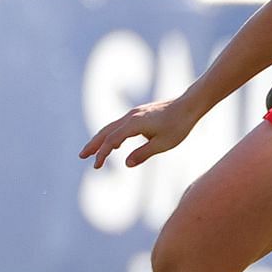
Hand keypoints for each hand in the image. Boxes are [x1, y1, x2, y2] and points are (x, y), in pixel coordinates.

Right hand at [78, 98, 200, 168]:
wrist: (190, 105)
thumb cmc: (179, 125)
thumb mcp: (163, 144)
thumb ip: (143, 154)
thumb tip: (126, 164)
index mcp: (134, 124)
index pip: (111, 141)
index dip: (102, 154)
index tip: (96, 166)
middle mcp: (130, 117)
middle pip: (106, 131)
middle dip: (93, 145)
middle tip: (82, 156)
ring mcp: (134, 113)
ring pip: (112, 127)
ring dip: (101, 139)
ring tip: (93, 151)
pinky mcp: (140, 113)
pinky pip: (121, 125)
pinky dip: (114, 134)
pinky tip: (117, 145)